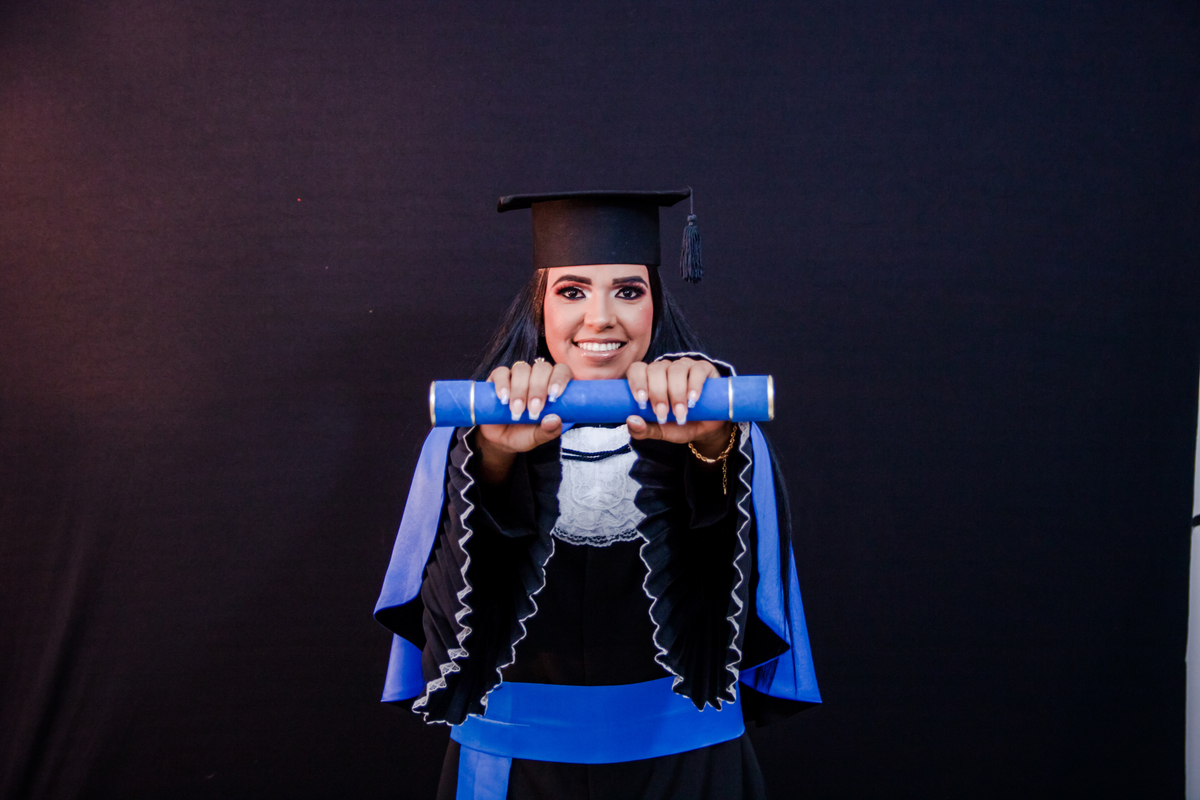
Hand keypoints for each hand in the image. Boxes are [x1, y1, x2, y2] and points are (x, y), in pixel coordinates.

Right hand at [474, 359, 572, 482]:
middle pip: (541, 368)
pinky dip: (503, 383)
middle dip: (538, 389)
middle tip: (534, 410)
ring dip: (520, 389)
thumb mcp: (537, 437)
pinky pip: (501, 372)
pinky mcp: (498, 378)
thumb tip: (555, 420)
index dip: (559, 378)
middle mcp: (536, 377)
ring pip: (522, 369)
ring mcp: (517, 376)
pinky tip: (503, 398)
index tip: (554, 395)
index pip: (562, 371)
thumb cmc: (523, 434)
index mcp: (552, 386)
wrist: (499, 439)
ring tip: (516, 410)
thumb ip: (548, 431)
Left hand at [624, 358, 733, 455]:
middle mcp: (665, 369)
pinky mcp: (704, 368)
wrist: (707, 429)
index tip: (642, 402)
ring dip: (676, 393)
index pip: (637, 369)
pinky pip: (697, 370)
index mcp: (649, 379)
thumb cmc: (679, 425)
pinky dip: (694, 385)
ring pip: (675, 370)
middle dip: (657, 393)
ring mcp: (684, 366)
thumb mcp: (660, 431)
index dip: (637, 382)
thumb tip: (631, 421)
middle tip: (662, 414)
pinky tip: (693, 400)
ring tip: (680, 413)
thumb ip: (643, 429)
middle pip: (655, 370)